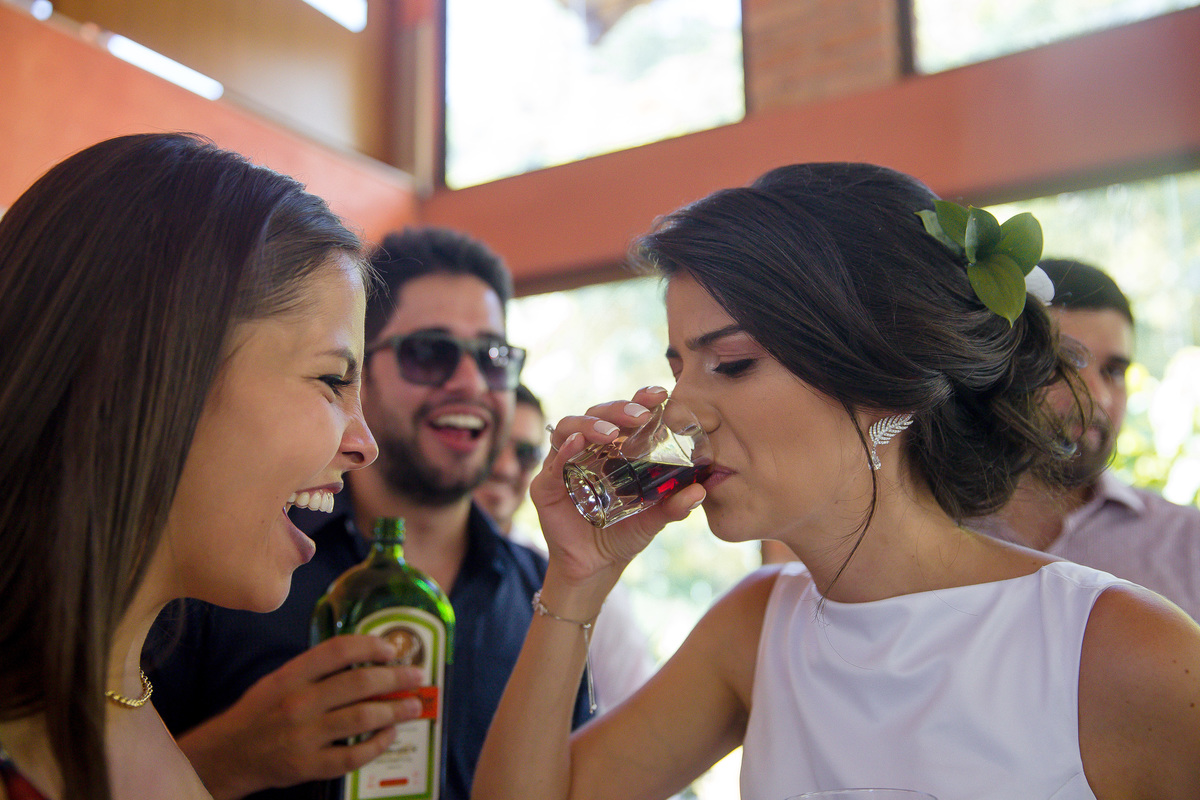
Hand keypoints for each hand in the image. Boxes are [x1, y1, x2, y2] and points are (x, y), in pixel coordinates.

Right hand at [177, 635, 426, 799]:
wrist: (227, 755)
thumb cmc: (259, 712)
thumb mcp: (279, 680)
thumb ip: (315, 670)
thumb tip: (365, 660)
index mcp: (291, 676)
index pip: (337, 650)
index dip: (370, 646)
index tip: (391, 649)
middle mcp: (299, 703)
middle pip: (359, 683)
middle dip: (395, 678)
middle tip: (417, 677)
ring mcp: (304, 736)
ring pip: (362, 717)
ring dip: (394, 710)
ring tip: (413, 705)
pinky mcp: (308, 766)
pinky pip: (353, 755)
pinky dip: (378, 744)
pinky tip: (389, 734)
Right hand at [531, 385, 705, 584]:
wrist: (596, 568)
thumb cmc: (623, 535)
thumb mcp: (653, 520)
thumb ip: (674, 505)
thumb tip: (700, 490)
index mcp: (615, 449)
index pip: (626, 415)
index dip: (640, 399)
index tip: (660, 394)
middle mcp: (588, 450)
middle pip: (597, 414)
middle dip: (618, 409)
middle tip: (639, 415)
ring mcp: (565, 464)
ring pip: (570, 427)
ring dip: (590, 424)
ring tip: (609, 432)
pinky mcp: (546, 486)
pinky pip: (553, 463)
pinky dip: (565, 450)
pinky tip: (577, 444)